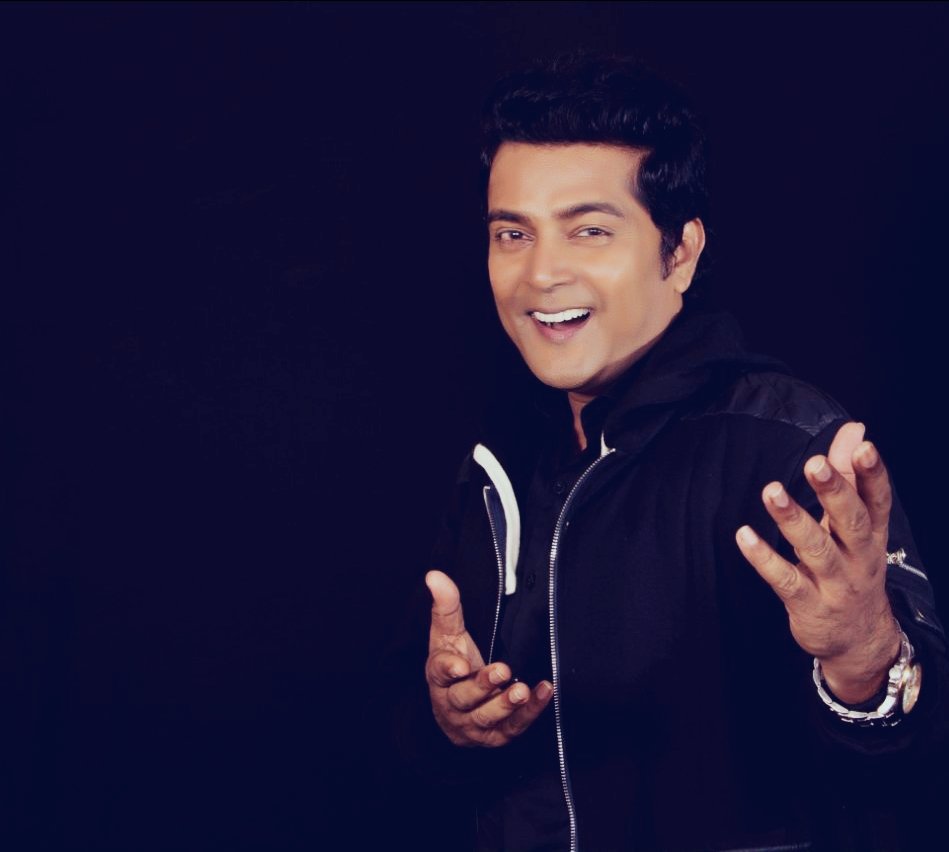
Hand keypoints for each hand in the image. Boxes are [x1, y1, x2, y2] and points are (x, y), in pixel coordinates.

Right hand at [425, 570, 552, 746]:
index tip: (459, 665)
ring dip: (506, 704)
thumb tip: (434, 575)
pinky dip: (530, 713)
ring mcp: (472, 724)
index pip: (439, 672)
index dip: (448, 669)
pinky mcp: (495, 737)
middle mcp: (451, 704)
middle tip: (503, 670)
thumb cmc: (453, 664)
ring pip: (487, 717)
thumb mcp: (448, 635)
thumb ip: (446, 605)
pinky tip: (543, 693)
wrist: (455, 713)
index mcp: (438, 677)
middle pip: (464, 697)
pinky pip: (513, 727)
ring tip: (522, 690)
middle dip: (484, 685)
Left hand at [736, 422, 900, 703]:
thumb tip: (854, 430)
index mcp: (872, 536)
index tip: (863, 446)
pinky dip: (765, 558)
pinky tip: (744, 535)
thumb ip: (849, 477)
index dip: (873, 474)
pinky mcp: (809, 606)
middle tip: (814, 462)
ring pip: (816, 550)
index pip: (877, 501)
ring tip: (771, 490)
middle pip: (851, 522)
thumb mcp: (855, 526)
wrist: (860, 641)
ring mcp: (836, 585)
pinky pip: (785, 581)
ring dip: (793, 520)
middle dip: (834, 492)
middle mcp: (859, 558)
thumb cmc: (852, 568)